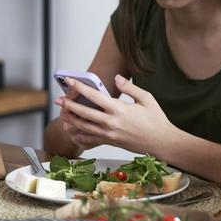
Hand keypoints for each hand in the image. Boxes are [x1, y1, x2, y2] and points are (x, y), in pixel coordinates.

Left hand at [55, 74, 176, 155]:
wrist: (161, 142)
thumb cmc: (156, 120)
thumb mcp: (146, 99)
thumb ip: (130, 87)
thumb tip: (117, 78)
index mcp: (119, 109)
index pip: (94, 96)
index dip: (79, 88)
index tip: (69, 81)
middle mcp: (111, 123)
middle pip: (84, 113)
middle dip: (69, 105)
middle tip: (58, 100)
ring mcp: (110, 134)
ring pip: (84, 127)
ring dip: (71, 119)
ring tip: (62, 113)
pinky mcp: (111, 142)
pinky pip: (91, 139)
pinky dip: (79, 135)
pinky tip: (73, 131)